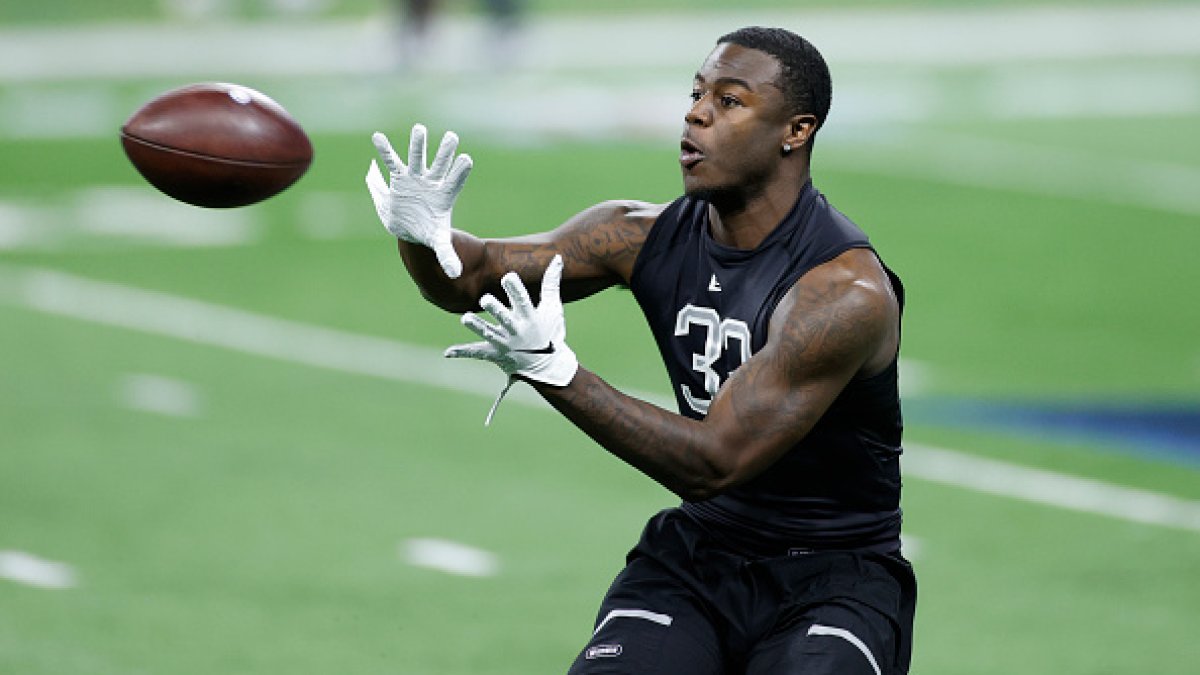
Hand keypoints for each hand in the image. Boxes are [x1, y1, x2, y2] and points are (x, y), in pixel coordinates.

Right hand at [365, 124, 472, 277]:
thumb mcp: (437, 242)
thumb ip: (447, 254)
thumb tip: (456, 274)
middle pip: (440, 165)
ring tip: (420, 128)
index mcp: (444, 195)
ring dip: (419, 144)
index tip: (467, 159)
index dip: (460, 172)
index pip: (455, 181)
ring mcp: (415, 177)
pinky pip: (391, 161)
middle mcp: (431, 182)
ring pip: (418, 158)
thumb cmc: (427, 230)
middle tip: (453, 136)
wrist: (410, 226)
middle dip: (445, 152)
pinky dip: (384, 150)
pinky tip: (377, 136)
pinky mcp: (399, 177)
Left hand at [445, 255, 578, 387]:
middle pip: (504, 318)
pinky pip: (477, 353)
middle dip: (495, 310)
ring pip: (489, 334)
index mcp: (530, 317)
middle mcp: (517, 331)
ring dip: (477, 327)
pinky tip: (448, 352)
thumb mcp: (553, 308)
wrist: (547, 366)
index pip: (523, 301)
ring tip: (465, 319)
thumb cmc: (550, 331)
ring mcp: (505, 344)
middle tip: (485, 299)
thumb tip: (558, 257)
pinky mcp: (495, 354)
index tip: (508, 277)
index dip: (515, 289)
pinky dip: (463, 353)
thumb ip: (551, 283)